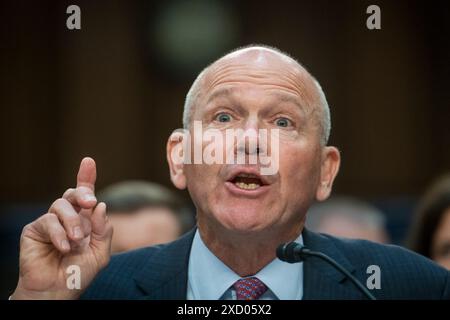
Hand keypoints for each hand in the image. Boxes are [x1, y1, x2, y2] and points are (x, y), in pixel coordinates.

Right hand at [11, 157, 112, 298]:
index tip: (88, 161)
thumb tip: (100, 205)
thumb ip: (103, 230)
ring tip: (76, 240)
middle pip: (73, 193)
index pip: (85, 196)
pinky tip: (64, 247)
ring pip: (60, 205)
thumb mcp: (100, 252)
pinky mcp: (34, 230)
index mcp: (84, 221)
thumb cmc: (79, 272)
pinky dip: (59, 234)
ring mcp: (50, 223)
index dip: (86, 177)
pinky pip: (48, 221)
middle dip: (83, 193)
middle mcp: (67, 218)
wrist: (58, 290)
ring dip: (72, 222)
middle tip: (90, 202)